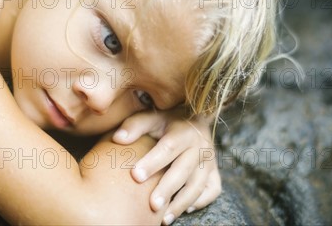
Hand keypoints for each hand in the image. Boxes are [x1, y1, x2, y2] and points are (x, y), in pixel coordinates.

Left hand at [112, 108, 220, 224]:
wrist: (194, 118)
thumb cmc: (166, 121)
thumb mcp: (151, 117)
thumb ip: (134, 125)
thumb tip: (117, 139)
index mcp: (183, 131)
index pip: (168, 148)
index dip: (152, 162)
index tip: (135, 176)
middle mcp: (200, 146)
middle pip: (184, 171)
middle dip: (168, 189)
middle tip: (152, 206)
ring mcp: (209, 161)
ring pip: (198, 185)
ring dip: (181, 203)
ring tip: (163, 219)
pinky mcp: (214, 172)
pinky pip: (212, 190)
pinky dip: (200, 201)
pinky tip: (183, 209)